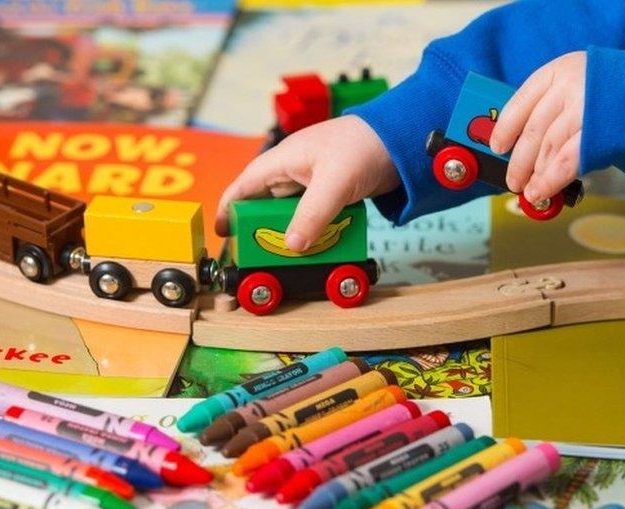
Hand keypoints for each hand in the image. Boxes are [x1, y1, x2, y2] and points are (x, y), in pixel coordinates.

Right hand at [215, 115, 399, 251]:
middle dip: (260, 228)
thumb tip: (292, 245)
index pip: (244, 186)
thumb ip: (313, 214)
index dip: (229, 209)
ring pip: (290, 212)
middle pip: (265, 204)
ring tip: (287, 255)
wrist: (402, 138)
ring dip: (290, 231)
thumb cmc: (364, 145)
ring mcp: (313, 181)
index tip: (222, 233)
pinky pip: (313, 214)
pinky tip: (316, 244)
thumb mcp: (335, 183)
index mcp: (283, 160)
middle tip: (258, 254)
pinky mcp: (332, 191)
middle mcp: (294, 170)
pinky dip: (312, 229)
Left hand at [489, 51, 585, 203]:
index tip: (497, 146)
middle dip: (519, 159)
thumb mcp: (583, 84)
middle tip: (513, 180)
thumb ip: (555, 107)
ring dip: (536, 173)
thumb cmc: (620, 97)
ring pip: (550, 147)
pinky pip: (567, 161)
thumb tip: (523, 144)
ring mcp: (586, 107)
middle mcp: (571, 85)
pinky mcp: (600, 133)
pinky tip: (542, 191)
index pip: (522, 100)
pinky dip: (551, 180)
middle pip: (534, 128)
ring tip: (529, 190)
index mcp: (561, 69)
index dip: (506, 126)